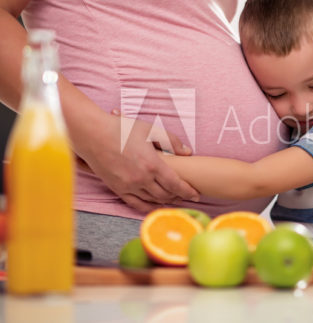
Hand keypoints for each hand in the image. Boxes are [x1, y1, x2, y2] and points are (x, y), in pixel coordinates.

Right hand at [79, 111, 199, 212]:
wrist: (93, 135)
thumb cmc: (122, 129)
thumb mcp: (151, 130)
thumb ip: (172, 141)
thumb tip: (188, 152)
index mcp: (152, 164)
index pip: (176, 184)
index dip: (188, 191)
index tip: (196, 194)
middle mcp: (141, 179)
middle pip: (166, 195)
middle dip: (179, 197)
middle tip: (188, 197)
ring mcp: (128, 186)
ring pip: (152, 200)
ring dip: (166, 202)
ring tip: (174, 200)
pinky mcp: (117, 189)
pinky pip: (136, 204)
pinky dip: (148, 206)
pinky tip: (155, 204)